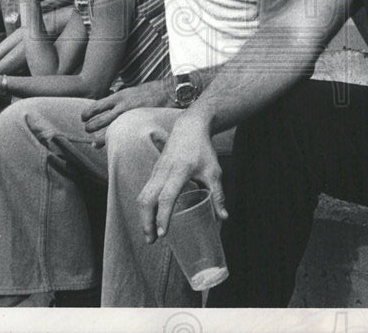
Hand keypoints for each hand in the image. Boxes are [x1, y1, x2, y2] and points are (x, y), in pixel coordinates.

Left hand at [80, 80, 169, 145]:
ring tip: (93, 143)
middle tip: (87, 130)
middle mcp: (122, 106)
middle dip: (90, 126)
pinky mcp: (138, 124)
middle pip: (100, 119)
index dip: (88, 112)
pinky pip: (122, 134)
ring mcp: (130, 116)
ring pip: (108, 130)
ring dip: (99, 137)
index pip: (98, 105)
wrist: (168, 92)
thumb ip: (119, 99)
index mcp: (119, 96)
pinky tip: (107, 144)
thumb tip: (107, 106)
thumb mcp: (131, 91)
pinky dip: (112, 140)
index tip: (82, 117)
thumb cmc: (149, 93)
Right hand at [137, 112, 226, 242]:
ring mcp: (156, 171)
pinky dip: (145, 207)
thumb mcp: (214, 171)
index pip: (167, 197)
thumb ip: (217, 195)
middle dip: (146, 221)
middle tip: (152, 241)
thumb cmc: (203, 150)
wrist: (189, 127)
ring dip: (143, 216)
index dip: (163, 216)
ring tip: (149, 234)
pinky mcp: (154, 171)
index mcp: (179, 171)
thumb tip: (224, 218)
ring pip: (142, 196)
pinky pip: (145, 191)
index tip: (162, 234)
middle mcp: (163, 171)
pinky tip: (150, 218)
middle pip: (147, 199)